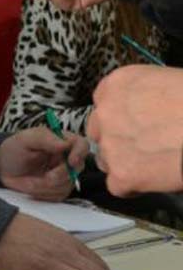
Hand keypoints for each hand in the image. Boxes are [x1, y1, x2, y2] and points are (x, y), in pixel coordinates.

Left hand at [0, 127, 87, 200]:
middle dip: (60, 175)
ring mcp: (63, 175)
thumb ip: (45, 138)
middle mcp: (66, 158)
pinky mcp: (57, 189)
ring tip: (30, 182)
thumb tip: (65, 144)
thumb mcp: (25, 139)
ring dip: (47, 186)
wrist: (1, 168)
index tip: (71, 161)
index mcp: (61, 141)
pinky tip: (32, 189)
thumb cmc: (13, 149)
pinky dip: (44, 194)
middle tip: (46, 178)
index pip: (81, 145)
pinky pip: (58, 196)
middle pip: (77, 168)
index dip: (80, 153)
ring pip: (67, 185)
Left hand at [88, 65, 182, 195]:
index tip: (136, 123)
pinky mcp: (121, 173)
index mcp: (118, 84)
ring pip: (105, 159)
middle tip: (147, 146)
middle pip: (99, 132)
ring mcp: (111, 143)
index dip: (120, 116)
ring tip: (157, 161)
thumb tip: (145, 113)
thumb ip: (144, 96)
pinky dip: (135, 186)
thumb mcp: (170, 83)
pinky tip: (157, 178)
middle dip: (119, 140)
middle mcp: (106, 111)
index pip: (103, 102)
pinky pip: (118, 185)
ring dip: (124, 162)